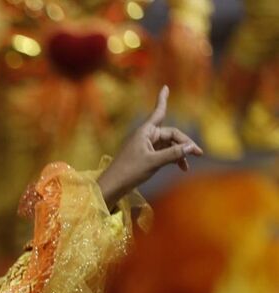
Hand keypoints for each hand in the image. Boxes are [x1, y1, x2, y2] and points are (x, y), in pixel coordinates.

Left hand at [98, 86, 203, 204]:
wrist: (113, 186)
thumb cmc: (130, 171)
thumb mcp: (154, 162)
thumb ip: (173, 154)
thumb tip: (190, 147)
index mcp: (145, 132)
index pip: (158, 112)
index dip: (163, 100)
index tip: (165, 87)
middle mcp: (145, 136)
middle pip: (171, 134)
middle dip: (184, 143)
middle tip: (198, 154)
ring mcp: (145, 146)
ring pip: (168, 144)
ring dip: (179, 153)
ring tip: (187, 166)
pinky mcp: (145, 156)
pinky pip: (163, 152)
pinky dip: (172, 158)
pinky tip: (181, 167)